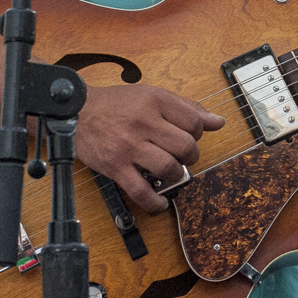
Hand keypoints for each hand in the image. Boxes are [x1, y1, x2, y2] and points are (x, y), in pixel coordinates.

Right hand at [75, 84, 224, 211]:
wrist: (78, 111)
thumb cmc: (118, 103)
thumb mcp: (153, 95)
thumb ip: (187, 108)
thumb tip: (218, 122)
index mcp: (156, 101)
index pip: (193, 121)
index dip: (199, 133)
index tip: (191, 137)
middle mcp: (144, 122)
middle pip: (185, 146)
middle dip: (191, 156)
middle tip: (184, 157)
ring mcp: (129, 146)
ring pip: (168, 168)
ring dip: (177, 175)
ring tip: (172, 172)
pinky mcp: (115, 166)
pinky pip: (140, 191)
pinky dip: (154, 202)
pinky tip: (160, 202)